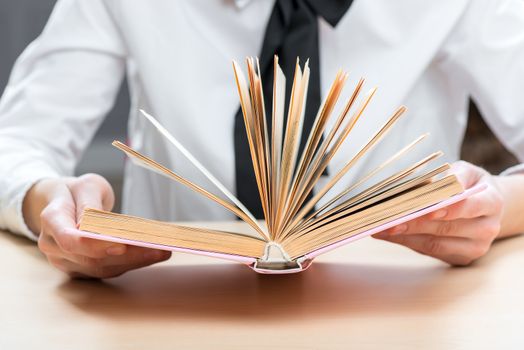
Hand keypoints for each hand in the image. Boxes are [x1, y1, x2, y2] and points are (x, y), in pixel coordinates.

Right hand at [23, 174, 170, 278]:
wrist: (63, 202)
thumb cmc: (75, 192)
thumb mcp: (85, 185)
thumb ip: (90, 203)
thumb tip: (95, 223)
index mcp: (52, 221)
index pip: (70, 240)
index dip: (95, 246)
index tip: (122, 245)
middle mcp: (54, 246)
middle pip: (91, 259)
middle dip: (127, 256)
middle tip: (158, 248)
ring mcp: (66, 261)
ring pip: (101, 269)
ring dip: (134, 262)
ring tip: (162, 251)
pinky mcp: (81, 269)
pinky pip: (106, 270)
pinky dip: (130, 263)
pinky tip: (151, 255)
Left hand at [373, 161, 503, 265]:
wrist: (485, 207)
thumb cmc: (469, 185)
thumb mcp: (465, 172)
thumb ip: (450, 176)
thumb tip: (426, 185)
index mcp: (491, 202)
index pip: (468, 206)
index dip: (447, 209)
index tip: (426, 209)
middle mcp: (487, 228)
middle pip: (446, 228)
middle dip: (414, 224)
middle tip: (387, 219)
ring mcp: (475, 247)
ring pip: (435, 244)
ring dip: (404, 236)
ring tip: (380, 228)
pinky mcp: (460, 258)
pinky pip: (430, 252)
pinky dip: (407, 242)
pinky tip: (389, 235)